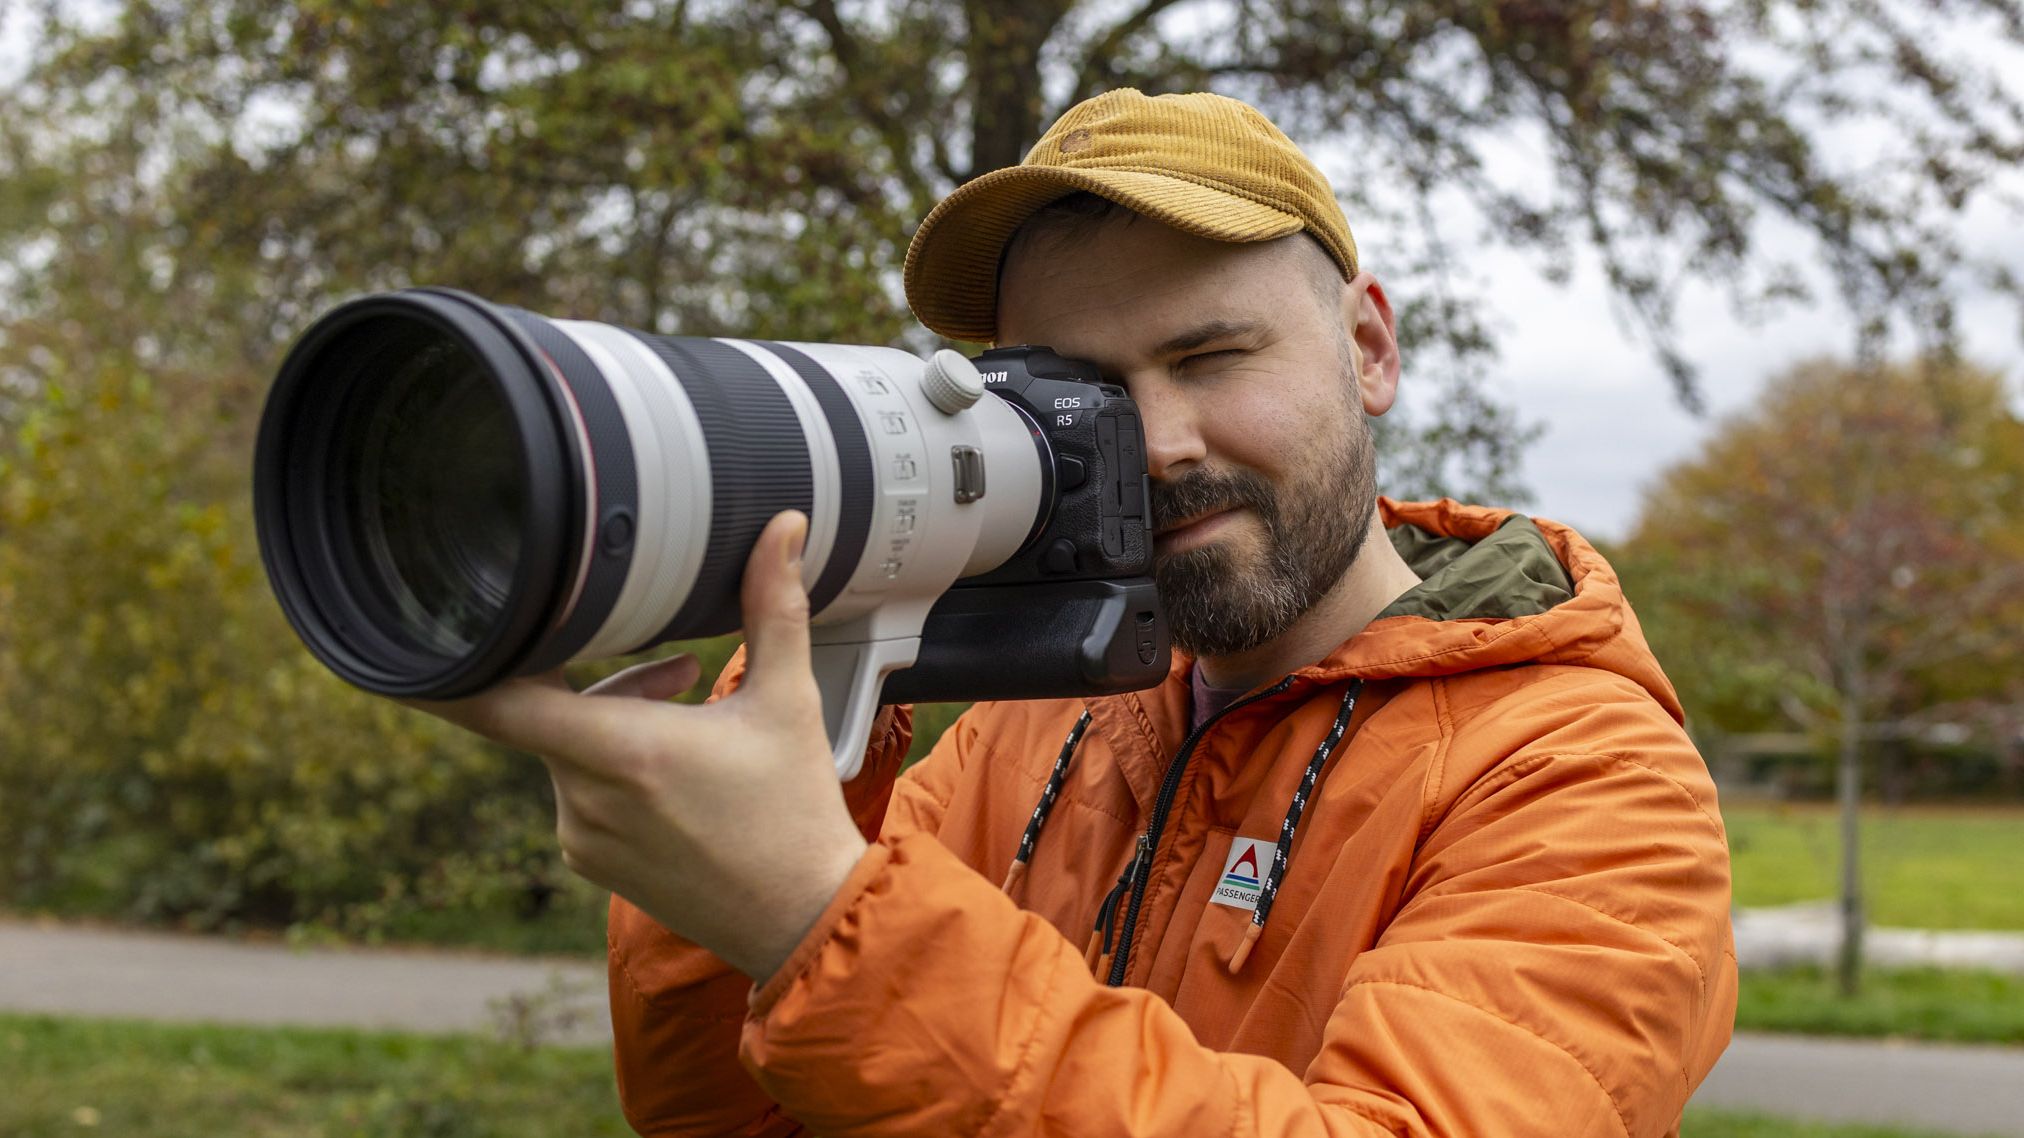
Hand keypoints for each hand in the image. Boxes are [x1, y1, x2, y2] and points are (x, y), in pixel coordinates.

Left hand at [400, 510, 867, 982]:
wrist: (803, 919)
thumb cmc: (795, 813)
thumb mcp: (788, 700)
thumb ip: (775, 607)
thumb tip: (783, 527)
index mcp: (622, 752)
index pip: (496, 704)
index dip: (446, 672)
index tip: (412, 639)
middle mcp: (585, 798)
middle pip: (551, 708)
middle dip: (606, 677)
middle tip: (680, 670)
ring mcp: (581, 835)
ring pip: (567, 747)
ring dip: (614, 720)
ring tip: (692, 715)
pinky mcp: (589, 859)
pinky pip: (578, 789)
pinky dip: (614, 766)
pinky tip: (676, 773)